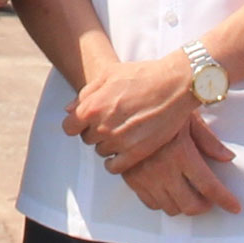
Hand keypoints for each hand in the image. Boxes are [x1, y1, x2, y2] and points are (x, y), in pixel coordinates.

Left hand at [59, 52, 196, 164]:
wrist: (175, 85)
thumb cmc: (142, 75)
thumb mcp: (108, 75)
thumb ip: (85, 94)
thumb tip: (68, 111)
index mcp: (91, 107)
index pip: (69, 128)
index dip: (78, 123)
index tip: (88, 120)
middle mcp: (102, 126)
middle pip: (87, 139)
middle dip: (95, 131)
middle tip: (113, 120)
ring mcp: (119, 141)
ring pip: (101, 151)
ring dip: (109, 143)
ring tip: (124, 130)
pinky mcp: (136, 153)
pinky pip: (114, 167)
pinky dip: (116, 161)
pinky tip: (124, 150)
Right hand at [113, 116, 243, 215]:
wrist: (123, 107)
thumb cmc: (160, 109)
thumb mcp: (188, 119)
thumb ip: (209, 141)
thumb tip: (227, 157)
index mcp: (181, 153)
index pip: (209, 186)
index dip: (225, 200)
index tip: (234, 207)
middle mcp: (163, 169)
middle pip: (190, 205)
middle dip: (204, 207)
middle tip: (208, 199)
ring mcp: (146, 177)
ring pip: (171, 208)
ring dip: (184, 205)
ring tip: (188, 193)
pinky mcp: (131, 180)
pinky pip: (151, 203)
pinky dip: (163, 202)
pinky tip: (169, 191)